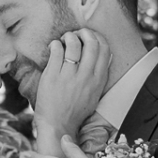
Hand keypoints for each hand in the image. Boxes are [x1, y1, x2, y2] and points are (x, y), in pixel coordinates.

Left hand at [32, 29, 111, 150]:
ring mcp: (69, 76)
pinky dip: (55, 44)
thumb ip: (99, 75)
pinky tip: (53, 48)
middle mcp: (86, 76)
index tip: (88, 37)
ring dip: (68, 36)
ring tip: (63, 41)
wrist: (58, 125)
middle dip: (83, 32)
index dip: (97, 37)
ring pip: (73, 43)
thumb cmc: (75, 110)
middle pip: (91, 42)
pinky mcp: (52, 76)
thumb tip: (104, 54)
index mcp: (98, 80)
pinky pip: (56, 50)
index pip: (105, 48)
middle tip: (75, 35)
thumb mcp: (95, 94)